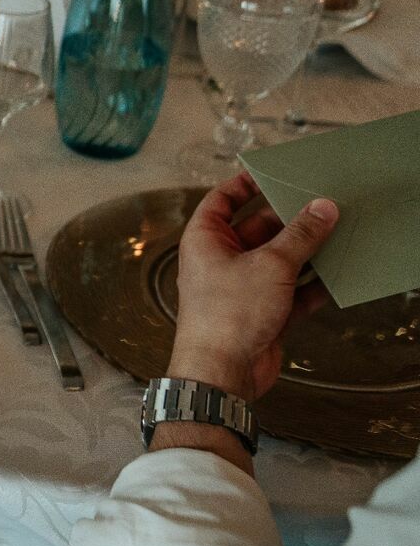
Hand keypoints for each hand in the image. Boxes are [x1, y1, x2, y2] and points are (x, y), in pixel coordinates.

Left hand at [169, 171, 337, 400]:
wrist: (223, 371)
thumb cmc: (228, 314)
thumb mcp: (270, 264)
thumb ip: (299, 236)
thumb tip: (322, 208)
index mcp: (205, 240)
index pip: (221, 201)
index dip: (243, 185)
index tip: (271, 174)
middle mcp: (220, 261)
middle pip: (258, 230)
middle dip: (289, 220)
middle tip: (322, 205)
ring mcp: (242, 288)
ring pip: (279, 261)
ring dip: (306, 252)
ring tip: (338, 234)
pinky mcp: (262, 313)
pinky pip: (291, 291)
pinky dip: (312, 285)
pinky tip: (336, 276)